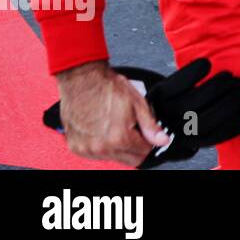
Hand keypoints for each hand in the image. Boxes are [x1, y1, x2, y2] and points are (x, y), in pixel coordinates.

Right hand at [55, 61, 170, 166]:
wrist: (82, 80)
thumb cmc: (107, 87)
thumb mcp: (137, 103)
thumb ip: (151, 126)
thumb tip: (162, 140)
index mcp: (118, 138)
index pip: (144, 154)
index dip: (149, 143)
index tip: (148, 134)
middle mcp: (101, 148)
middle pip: (129, 160)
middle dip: (136, 147)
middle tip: (134, 130)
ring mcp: (86, 149)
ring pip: (113, 158)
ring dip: (119, 148)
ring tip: (117, 126)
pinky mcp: (76, 147)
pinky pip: (96, 155)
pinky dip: (103, 146)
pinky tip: (104, 130)